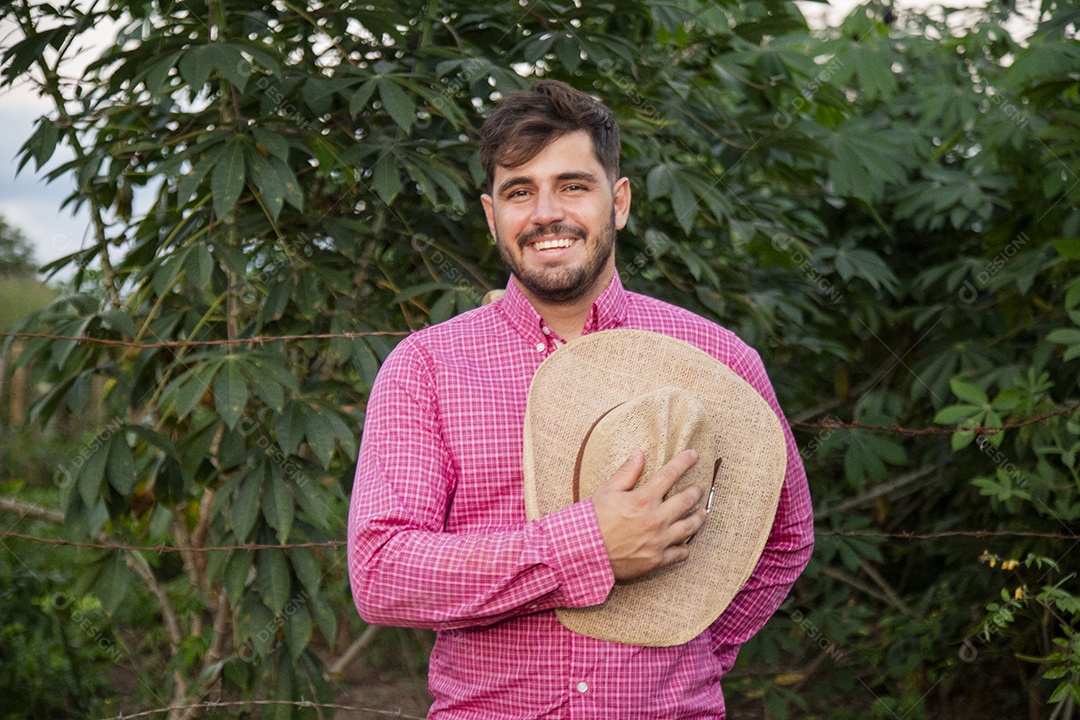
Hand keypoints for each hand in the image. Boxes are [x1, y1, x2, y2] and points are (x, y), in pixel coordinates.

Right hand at [590, 448, 706, 580]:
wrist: (584, 553)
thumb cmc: (593, 521)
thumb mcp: (607, 491)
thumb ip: (626, 472)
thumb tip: (638, 453)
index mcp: (643, 498)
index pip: (670, 474)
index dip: (684, 462)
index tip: (694, 455)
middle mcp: (656, 518)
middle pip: (686, 500)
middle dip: (696, 490)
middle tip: (700, 486)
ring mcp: (659, 540)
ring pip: (690, 527)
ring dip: (699, 517)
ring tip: (704, 512)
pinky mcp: (657, 560)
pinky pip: (680, 553)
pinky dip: (685, 547)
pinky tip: (687, 543)